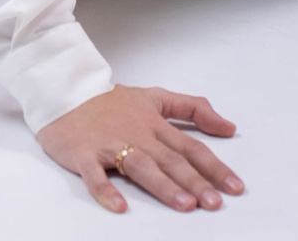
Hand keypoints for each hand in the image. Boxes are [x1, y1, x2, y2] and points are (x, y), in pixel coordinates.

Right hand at [37, 85, 240, 213]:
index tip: (234, 187)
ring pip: (141, 166)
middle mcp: (137, 135)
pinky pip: (95, 175)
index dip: (214, 167)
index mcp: (154, 123)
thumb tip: (228, 126)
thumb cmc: (108, 100)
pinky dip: (106, 190)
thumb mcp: (154, 96)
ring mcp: (109, 145)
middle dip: (195, 182)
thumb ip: (192, 108)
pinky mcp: (83, 154)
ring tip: (184, 205)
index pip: (190, 147)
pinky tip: (120, 206)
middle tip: (215, 203)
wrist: (63, 91)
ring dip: (163, 186)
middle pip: (170, 160)